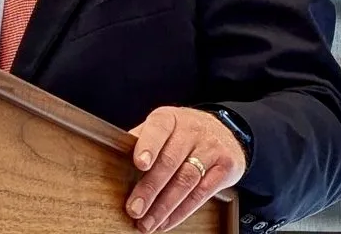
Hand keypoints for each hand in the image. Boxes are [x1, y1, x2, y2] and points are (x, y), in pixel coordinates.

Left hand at [125, 107, 245, 231]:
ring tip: (147, 223)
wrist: (224, 132)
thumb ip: (142, 139)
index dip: (148, 145)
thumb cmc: (183, 132)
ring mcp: (211, 147)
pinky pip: (202, 194)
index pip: (158, 128)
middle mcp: (192, 129)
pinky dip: (182, 211)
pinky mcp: (226, 166)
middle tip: (135, 209)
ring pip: (186, 180)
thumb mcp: (164, 127)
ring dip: (164, 206)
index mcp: (170, 118)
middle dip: (150, 188)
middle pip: (170, 160)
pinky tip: (167, 221)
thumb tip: (115, 156)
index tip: (139, 163)